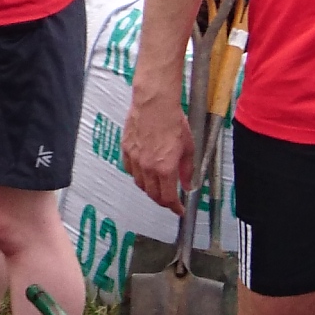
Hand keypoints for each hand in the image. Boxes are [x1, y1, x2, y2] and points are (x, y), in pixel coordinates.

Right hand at [121, 79, 193, 211]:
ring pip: (140, 184)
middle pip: (152, 194)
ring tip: (157, 186)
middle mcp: (147, 167)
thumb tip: (187, 184)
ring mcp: (134, 159)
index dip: (175, 207)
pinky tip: (143, 172)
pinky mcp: (126, 149)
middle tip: (170, 200)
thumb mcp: (188, 148)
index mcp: (165, 169)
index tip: (179, 210)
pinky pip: (129, 169)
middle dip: (163, 201)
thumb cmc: (172, 121)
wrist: (154, 104)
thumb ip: (187, 170)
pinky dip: (137, 175)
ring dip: (149, 189)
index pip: (168, 198)